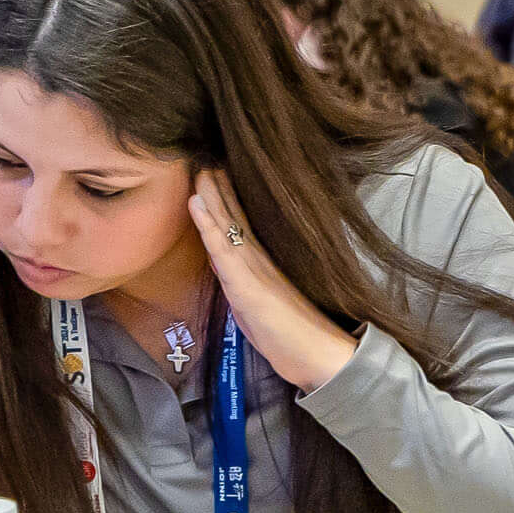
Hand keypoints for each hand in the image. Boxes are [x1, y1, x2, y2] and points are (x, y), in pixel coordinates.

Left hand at [192, 167, 360, 393]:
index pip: (239, 225)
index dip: (225, 199)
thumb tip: (223, 267)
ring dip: (210, 194)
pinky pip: (223, 247)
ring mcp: (253, 268)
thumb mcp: (257, 309)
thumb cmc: (292, 339)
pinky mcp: (247, 283)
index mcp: (260, 265)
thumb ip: (241, 287)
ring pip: (226, 223)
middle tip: (204, 156)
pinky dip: (207, 223)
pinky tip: (196, 201)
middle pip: (233, 216)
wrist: (317, 356)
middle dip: (217, 187)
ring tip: (198, 166)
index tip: (213, 172)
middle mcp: (257, 259)